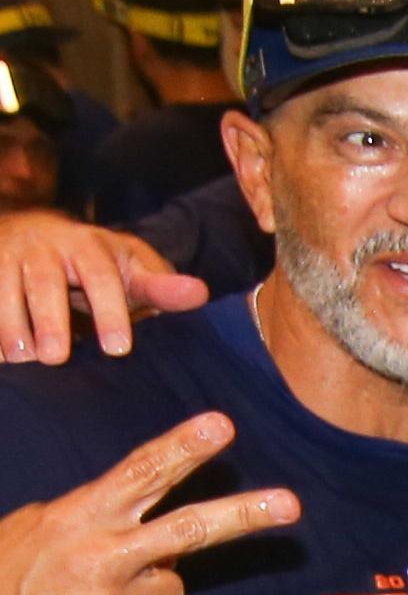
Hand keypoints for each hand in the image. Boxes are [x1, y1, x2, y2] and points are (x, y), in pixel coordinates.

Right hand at [0, 208, 208, 362]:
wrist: (37, 233)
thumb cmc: (97, 263)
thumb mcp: (131, 269)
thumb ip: (160, 287)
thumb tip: (199, 293)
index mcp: (89, 246)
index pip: (101, 277)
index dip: (109, 312)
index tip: (119, 349)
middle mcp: (44, 248)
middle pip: (44, 282)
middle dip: (49, 320)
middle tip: (56, 359)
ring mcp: (8, 258)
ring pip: (3, 287)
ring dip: (10, 325)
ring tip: (21, 362)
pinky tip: (0, 359)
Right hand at [0, 412, 296, 594]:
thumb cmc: (4, 576)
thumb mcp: (38, 528)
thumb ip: (98, 519)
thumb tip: (158, 527)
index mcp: (78, 518)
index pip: (138, 475)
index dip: (182, 449)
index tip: (221, 426)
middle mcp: (100, 559)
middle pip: (188, 529)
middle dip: (243, 515)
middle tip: (290, 504)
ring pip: (171, 590)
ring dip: (146, 594)